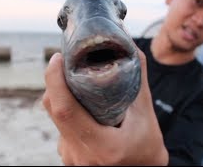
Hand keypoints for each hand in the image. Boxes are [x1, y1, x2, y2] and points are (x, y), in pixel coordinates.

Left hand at [43, 50, 167, 164]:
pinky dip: (67, 112)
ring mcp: (70, 159)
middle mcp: (79, 156)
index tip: (57, 58)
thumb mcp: (147, 117)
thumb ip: (137, 82)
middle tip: (67, 63)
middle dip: (56, 82)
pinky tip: (82, 106)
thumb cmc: (147, 152)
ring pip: (56, 119)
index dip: (55, 81)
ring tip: (77, 83)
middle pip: (55, 110)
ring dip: (62, 97)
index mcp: (100, 146)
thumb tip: (129, 47)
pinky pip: (60, 129)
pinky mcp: (68, 158)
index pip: (65, 110)